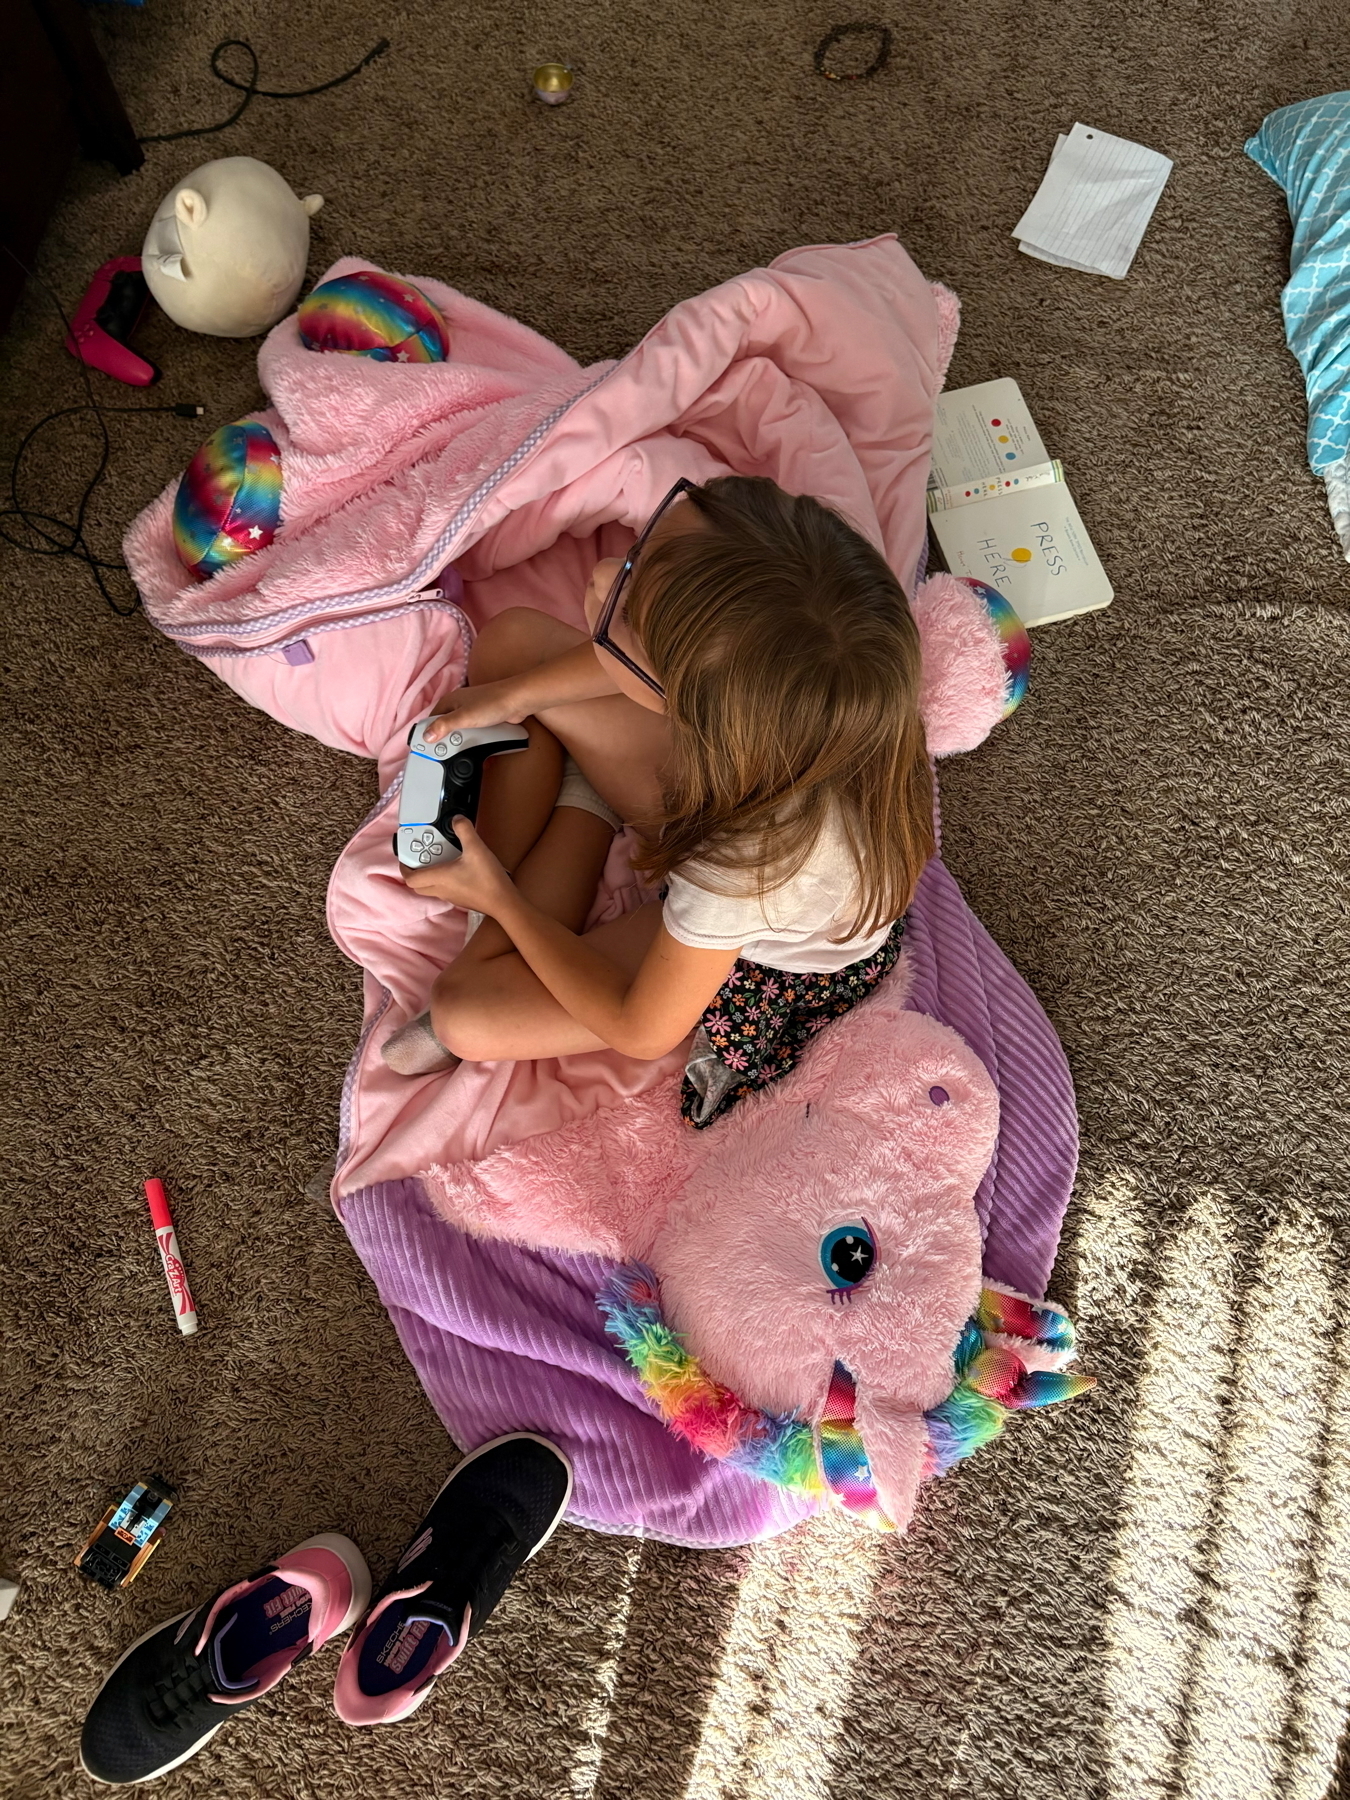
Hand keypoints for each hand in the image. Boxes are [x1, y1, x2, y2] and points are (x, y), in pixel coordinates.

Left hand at [401, 817, 515, 915]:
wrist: (504, 902)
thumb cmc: (488, 879)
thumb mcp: (476, 848)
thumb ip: (464, 830)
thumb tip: (456, 819)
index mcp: (439, 878)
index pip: (410, 878)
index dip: (405, 867)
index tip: (408, 855)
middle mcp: (441, 889)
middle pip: (417, 884)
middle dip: (415, 870)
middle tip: (423, 855)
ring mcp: (451, 896)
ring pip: (430, 887)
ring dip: (429, 873)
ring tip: (440, 857)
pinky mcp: (461, 898)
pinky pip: (443, 888)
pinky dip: (442, 878)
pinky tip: (456, 867)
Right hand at [424, 678, 527, 742]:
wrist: (519, 701)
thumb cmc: (492, 703)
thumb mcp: (463, 717)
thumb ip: (444, 726)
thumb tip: (426, 736)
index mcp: (451, 700)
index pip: (432, 717)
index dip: (429, 731)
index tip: (428, 746)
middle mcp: (461, 704)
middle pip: (447, 725)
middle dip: (448, 739)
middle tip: (448, 751)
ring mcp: (473, 711)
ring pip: (462, 730)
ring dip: (463, 741)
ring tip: (463, 749)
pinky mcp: (485, 719)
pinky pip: (475, 732)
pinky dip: (475, 739)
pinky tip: (477, 746)